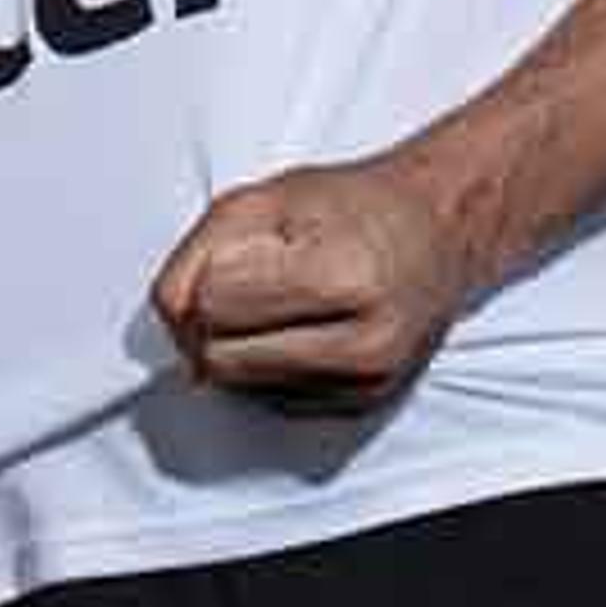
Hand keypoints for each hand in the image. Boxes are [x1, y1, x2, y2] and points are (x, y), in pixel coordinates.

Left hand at [150, 152, 484, 413]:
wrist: (436, 233)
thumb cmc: (350, 208)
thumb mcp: (260, 201)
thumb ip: (196, 256)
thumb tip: (169, 319)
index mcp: (343, 277)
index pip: (213, 307)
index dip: (203, 278)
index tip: (231, 255)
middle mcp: (365, 343)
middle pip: (220, 358)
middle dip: (210, 321)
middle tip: (243, 280)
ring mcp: (367, 383)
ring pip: (239, 387)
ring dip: (234, 346)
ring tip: (273, 300)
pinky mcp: (363, 405)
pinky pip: (270, 400)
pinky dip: (265, 366)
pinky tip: (295, 326)